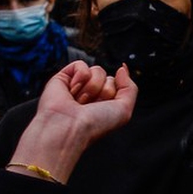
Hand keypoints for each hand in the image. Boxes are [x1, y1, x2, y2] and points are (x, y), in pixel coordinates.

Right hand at [9, 62, 138, 182]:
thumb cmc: (94, 125)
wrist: (69, 128)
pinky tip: (72, 92)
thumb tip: (122, 69)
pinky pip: (81, 65)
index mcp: (104, 102)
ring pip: (97, 70)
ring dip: (91, 87)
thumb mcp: (124, 110)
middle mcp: (91, 94)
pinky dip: (80, 77)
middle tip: (89, 106)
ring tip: (79, 101)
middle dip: (103, 90)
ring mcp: (77, 85)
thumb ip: (130, 87)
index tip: (102, 109)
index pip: (116, 84)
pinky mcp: (63, 78)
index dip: (112, 94)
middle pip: (107, 76)